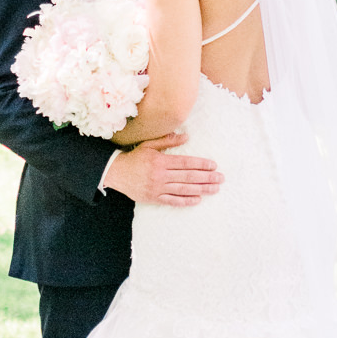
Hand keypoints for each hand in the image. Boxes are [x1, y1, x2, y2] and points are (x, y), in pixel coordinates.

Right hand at [103, 132, 221, 207]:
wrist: (116, 173)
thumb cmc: (135, 157)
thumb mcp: (149, 145)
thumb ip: (168, 141)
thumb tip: (186, 136)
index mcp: (160, 161)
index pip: (186, 163)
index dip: (201, 164)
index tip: (214, 165)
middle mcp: (160, 175)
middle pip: (188, 177)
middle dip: (207, 178)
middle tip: (221, 178)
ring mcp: (157, 188)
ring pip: (183, 190)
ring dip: (201, 190)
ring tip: (215, 189)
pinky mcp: (153, 198)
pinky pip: (172, 201)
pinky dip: (186, 201)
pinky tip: (198, 199)